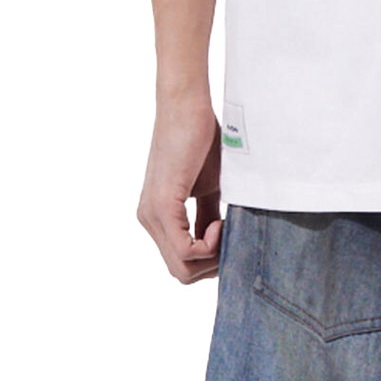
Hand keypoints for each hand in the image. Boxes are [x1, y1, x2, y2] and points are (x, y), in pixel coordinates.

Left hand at [134, 87, 224, 287]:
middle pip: (182, 273)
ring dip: (213, 256)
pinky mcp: (162, 206)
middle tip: (232, 238)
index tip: (230, 236)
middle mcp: (148, 221)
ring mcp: (152, 215)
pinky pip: (185, 250)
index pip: (181, 265)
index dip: (211, 262)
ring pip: (182, 267)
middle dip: (213, 265)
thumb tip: (223, 245)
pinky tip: (220, 222)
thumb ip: (208, 219)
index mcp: (157, 218)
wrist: (188, 107)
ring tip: (226, 226)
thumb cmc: (202, 141)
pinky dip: (210, 245)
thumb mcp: (210, 190)